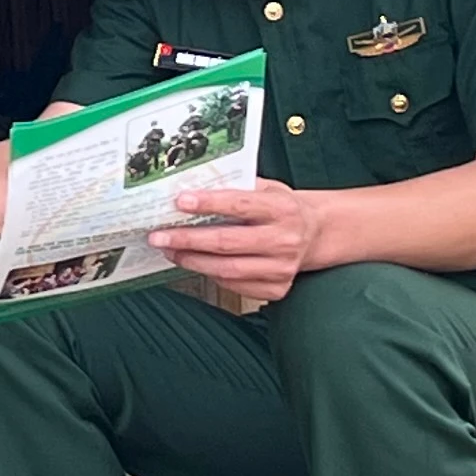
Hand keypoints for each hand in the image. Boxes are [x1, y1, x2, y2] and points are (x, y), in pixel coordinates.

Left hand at [150, 180, 329, 307]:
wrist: (316, 233)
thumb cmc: (282, 208)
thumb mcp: (267, 188)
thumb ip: (236, 187)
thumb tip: (191, 187)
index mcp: (282, 208)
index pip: (240, 205)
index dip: (208, 203)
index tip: (180, 201)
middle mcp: (285, 239)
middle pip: (227, 242)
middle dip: (187, 239)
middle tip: (159, 235)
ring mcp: (282, 267)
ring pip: (227, 268)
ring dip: (192, 260)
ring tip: (170, 250)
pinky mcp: (277, 288)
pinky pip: (234, 284)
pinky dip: (210, 274)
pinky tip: (195, 263)